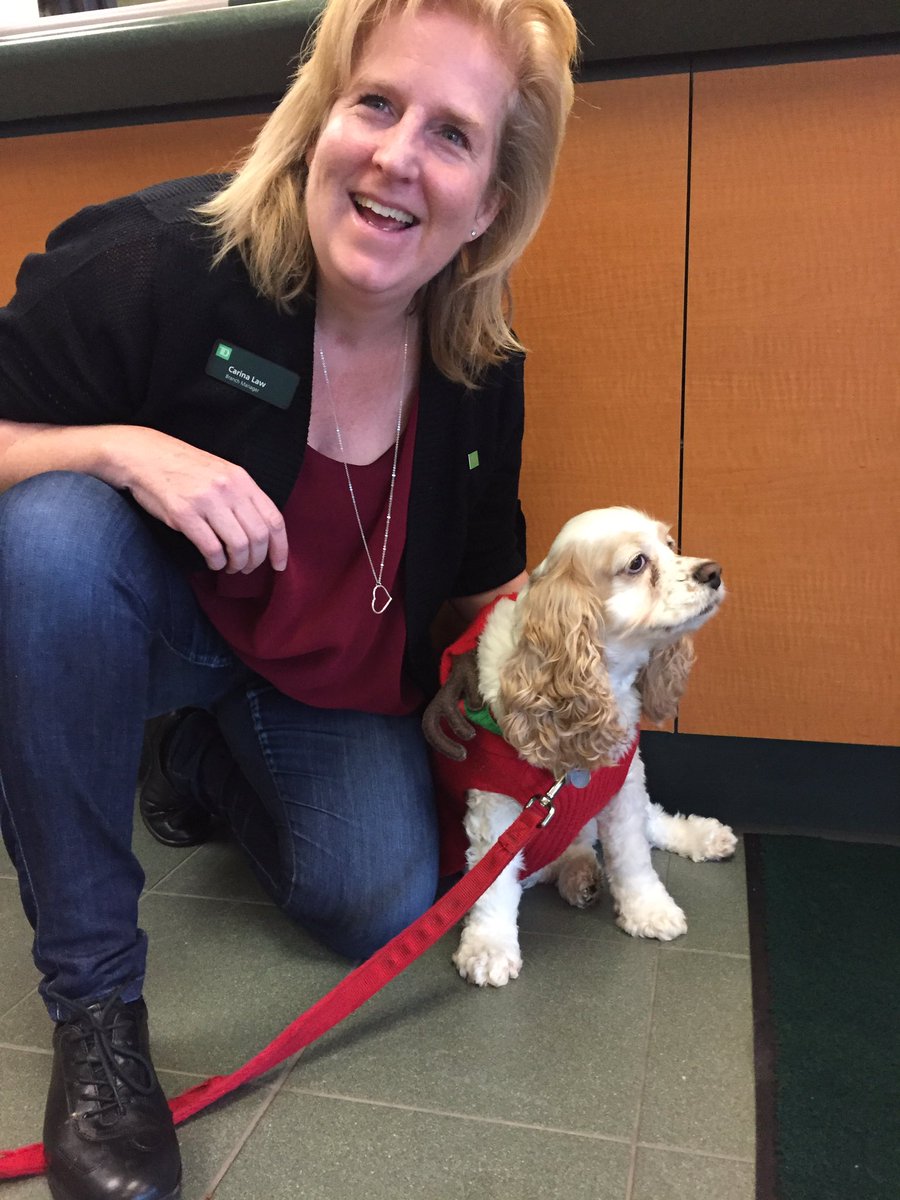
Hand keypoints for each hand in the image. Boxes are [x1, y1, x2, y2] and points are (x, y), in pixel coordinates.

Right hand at [106, 427, 287, 573]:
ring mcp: (206, 501)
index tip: (279, 565)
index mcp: (242, 480)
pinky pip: (211, 548)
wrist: (144, 455)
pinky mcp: (184, 514)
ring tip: (230, 567)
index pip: (274, 519)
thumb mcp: (221, 474)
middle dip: (256, 561)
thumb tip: (261, 533)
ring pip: (238, 546)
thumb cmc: (183, 468)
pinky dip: (216, 562)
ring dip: (237, 564)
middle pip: (258, 537)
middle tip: (246, 568)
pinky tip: (213, 562)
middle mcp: (228, 489)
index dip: (280, 548)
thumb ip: (242, 497)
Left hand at [422, 649, 482, 760]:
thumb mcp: (472, 701)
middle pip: (430, 720)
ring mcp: (454, 681)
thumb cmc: (480, 681)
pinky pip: (472, 692)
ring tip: (470, 735)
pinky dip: (478, 701)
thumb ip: (472, 718)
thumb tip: (477, 740)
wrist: (483, 648)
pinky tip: (488, 700)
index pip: (430, 726)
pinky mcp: (466, 670)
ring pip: (447, 706)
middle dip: (442, 742)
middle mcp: (445, 692)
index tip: (461, 755)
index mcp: (443, 701)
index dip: (441, 744)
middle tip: (461, 753)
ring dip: (457, 726)